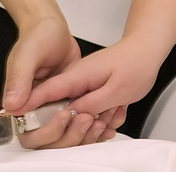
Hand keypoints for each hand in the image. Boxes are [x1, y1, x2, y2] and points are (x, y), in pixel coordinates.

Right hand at [3, 17, 120, 149]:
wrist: (53, 25)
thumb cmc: (38, 35)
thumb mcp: (28, 54)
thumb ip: (19, 79)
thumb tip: (11, 105)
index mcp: (25, 96)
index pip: (32, 126)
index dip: (50, 128)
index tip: (66, 118)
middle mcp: (40, 103)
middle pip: (52, 137)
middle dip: (71, 134)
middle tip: (89, 119)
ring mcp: (57, 103)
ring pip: (69, 133)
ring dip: (86, 133)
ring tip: (103, 119)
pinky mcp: (71, 100)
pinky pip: (81, 122)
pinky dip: (95, 124)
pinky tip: (108, 120)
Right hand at [23, 37, 160, 126]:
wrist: (146, 49)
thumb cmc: (134, 63)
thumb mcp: (116, 89)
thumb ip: (90, 103)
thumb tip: (70, 115)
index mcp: (74, 77)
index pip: (44, 94)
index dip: (33, 110)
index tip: (29, 124)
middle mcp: (73, 82)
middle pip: (57, 112)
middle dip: (78, 125)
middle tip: (100, 122)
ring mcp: (80, 87)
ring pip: (76, 116)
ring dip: (95, 123)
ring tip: (114, 113)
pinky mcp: (88, 92)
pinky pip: (88, 112)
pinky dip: (103, 117)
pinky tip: (116, 112)